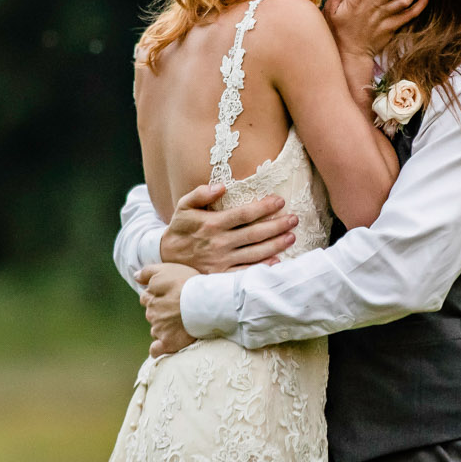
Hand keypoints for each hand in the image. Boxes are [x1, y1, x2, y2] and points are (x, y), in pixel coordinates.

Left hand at [136, 263, 199, 356]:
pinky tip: (166, 343)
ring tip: (181, 323)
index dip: (157, 296)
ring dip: (163, 327)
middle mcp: (152, 314)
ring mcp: (159, 329)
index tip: (170, 295)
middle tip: (178, 308)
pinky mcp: (168, 343)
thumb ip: (148, 272)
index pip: (146, 297)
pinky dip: (158, 348)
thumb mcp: (167, 270)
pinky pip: (156, 349)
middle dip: (161, 312)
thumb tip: (135, 277)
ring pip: (156, 330)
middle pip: (151, 314)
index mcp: (151, 298)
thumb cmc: (189, 284)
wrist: (206, 302)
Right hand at [158, 184, 297, 272]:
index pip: (244, 214)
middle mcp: (219, 243)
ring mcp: (221, 261)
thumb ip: (200, 193)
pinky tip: (277, 262)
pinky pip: (244, 272)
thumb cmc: (179, 228)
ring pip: (254, 253)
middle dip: (277, 226)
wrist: (165, 257)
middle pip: (254, 233)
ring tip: (292, 236)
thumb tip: (222, 186)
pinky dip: (261, 268)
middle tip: (294, 219)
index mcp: (212, 224)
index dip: (264, 207)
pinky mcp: (220, 275)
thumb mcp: (184, 206)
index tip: (280, 201)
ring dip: (275, 245)